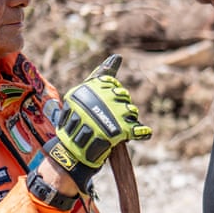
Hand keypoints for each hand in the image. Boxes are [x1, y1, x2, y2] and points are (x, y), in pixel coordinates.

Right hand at [43, 55, 150, 190]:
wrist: (71, 155)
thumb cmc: (76, 125)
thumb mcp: (82, 99)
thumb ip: (99, 78)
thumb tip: (117, 57)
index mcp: (83, 91)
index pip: (108, 82)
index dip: (112, 91)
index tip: (110, 99)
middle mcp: (94, 100)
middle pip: (121, 95)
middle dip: (122, 105)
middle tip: (115, 116)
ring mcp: (105, 116)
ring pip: (130, 110)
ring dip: (130, 118)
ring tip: (120, 126)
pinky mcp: (116, 132)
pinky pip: (137, 129)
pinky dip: (142, 132)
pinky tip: (142, 133)